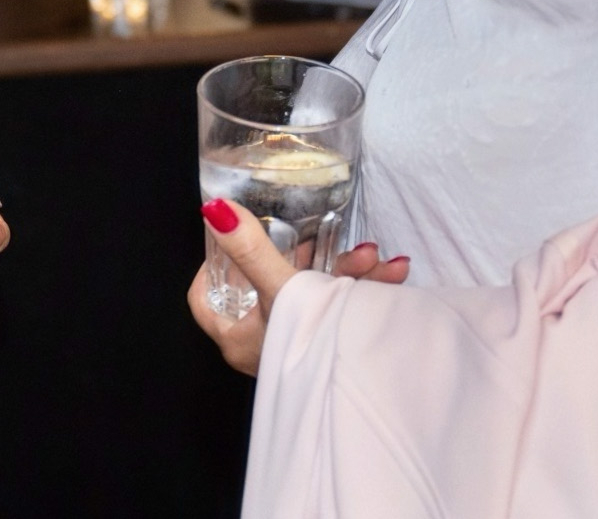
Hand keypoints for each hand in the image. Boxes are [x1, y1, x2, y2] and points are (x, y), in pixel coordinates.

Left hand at [186, 198, 408, 375]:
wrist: (365, 387)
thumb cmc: (308, 344)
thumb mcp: (279, 288)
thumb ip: (250, 250)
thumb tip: (215, 211)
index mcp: (236, 336)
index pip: (206, 298)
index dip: (214, 267)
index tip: (231, 240)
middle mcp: (263, 343)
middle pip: (269, 284)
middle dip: (306, 256)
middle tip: (325, 238)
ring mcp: (297, 345)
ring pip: (313, 293)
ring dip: (344, 270)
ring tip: (370, 257)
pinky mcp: (328, 347)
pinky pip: (338, 308)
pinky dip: (358, 289)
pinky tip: (391, 272)